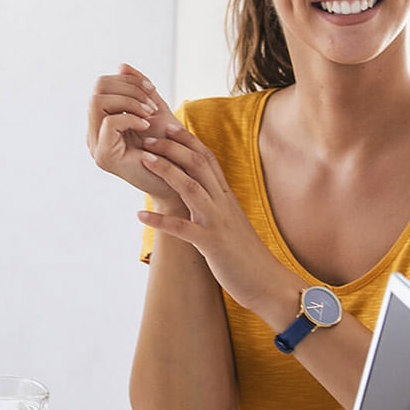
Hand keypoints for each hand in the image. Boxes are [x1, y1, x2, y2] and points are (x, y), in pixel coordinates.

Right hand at [87, 64, 183, 208]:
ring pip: (98, 102)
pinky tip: (146, 125)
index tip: (151, 90)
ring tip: (149, 114)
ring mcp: (96, 145)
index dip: (127, 81)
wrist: (178, 180)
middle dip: (128, 88)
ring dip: (129, 102)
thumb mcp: (154, 110)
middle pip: (97, 89)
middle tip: (151, 102)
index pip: (102, 85)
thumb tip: (122, 66)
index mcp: (102, 121)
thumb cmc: (169, 148)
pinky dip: (131, 117)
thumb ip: (138, 89)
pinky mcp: (104, 156)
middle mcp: (94, 133)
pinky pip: (109, 123)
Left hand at [136, 124, 285, 310]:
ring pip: (191, 188)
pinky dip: (160, 221)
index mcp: (226, 197)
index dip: (189, 141)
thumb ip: (215, 204)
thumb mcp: (231, 222)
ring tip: (144, 159)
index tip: (169, 126)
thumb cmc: (246, 254)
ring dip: (166, 171)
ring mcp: (217, 223)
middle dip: (173, 148)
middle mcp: (223, 204)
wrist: (269, 284)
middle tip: (148, 137)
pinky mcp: (212, 245)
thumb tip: (198, 190)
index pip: (208, 159)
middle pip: (198, 165)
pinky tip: (140, 215)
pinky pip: (183, 229)